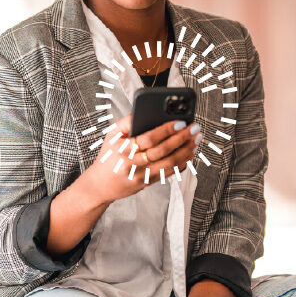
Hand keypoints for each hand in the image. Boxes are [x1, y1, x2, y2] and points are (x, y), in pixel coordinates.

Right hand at [77, 114, 200, 206]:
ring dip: (185, 151)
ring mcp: (140, 176)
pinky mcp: (147, 183)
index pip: (148, 138)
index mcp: (122, 149)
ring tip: (195, 141)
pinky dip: (181, 163)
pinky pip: (167, 173)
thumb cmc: (108, 157)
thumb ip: (125, 123)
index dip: (166, 130)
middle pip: (162, 151)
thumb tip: (142, 111)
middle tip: (195, 129)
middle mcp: (132, 164)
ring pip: (168, 163)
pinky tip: (189, 154)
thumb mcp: (110, 136)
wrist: (100, 185)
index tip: (181, 122)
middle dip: (181, 138)